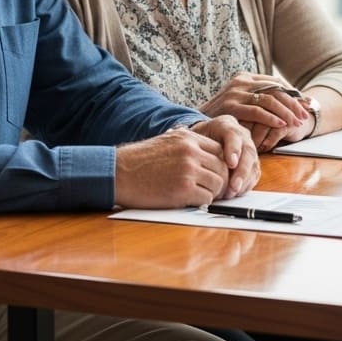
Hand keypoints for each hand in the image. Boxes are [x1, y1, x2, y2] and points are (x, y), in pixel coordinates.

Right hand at [113, 127, 230, 208]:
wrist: (119, 173)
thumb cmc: (139, 161)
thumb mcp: (166, 141)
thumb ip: (188, 145)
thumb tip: (208, 154)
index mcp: (188, 138)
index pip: (220, 151)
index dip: (221, 165)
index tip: (217, 175)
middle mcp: (191, 152)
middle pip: (222, 168)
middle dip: (221, 181)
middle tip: (216, 190)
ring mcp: (188, 170)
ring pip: (217, 184)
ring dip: (212, 193)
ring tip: (201, 195)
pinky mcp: (182, 190)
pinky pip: (206, 198)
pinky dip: (202, 202)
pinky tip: (192, 201)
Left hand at [189, 115, 260, 197]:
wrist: (201, 145)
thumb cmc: (195, 143)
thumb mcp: (191, 137)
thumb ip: (188, 138)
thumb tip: (179, 137)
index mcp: (226, 124)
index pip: (233, 135)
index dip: (233, 149)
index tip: (230, 163)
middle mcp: (241, 135)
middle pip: (248, 151)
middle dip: (242, 170)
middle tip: (233, 185)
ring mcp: (248, 149)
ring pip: (253, 164)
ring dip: (244, 180)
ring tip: (232, 193)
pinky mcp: (251, 163)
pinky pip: (253, 174)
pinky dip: (246, 184)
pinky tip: (235, 192)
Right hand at [200, 72, 308, 151]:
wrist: (195, 122)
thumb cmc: (222, 116)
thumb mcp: (240, 102)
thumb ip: (258, 100)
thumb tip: (287, 105)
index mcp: (245, 78)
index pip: (276, 82)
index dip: (293, 94)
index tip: (306, 104)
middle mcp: (241, 82)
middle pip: (275, 89)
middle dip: (293, 103)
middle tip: (304, 116)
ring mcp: (235, 93)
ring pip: (269, 99)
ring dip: (286, 112)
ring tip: (296, 122)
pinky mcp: (231, 106)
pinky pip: (256, 111)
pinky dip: (271, 118)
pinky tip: (281, 125)